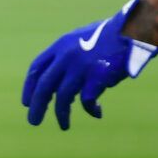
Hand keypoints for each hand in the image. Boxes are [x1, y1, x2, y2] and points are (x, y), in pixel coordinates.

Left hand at [22, 0, 157, 128]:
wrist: (131, 31)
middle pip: (45, 86)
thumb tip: (62, 83)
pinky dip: (90, 109)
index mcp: (61, 45)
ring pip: (63, 97)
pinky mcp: (97, 77)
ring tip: (63, 125)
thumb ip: (68, 58)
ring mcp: (81, 67)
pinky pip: (88, 101)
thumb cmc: (110, 36)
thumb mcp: (81, 40)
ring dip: (61, 114)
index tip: (27, 102)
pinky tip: (96, 113)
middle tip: (33, 121)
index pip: (37, 68)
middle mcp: (66, 56)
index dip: (30, 86)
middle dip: (38, 105)